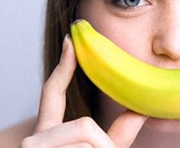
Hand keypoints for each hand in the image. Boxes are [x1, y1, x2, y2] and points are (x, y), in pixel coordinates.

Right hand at [20, 35, 146, 147]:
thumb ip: (118, 133)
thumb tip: (144, 108)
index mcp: (48, 133)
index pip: (53, 93)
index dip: (64, 66)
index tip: (71, 41)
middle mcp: (35, 139)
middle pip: (85, 125)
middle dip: (102, 146)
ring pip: (87, 138)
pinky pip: (85, 147)